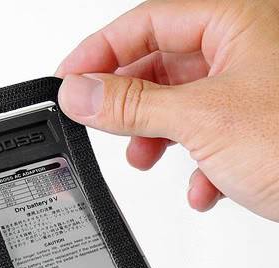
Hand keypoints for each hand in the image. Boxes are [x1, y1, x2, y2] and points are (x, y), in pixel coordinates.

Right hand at [56, 0, 278, 220]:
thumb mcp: (202, 119)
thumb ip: (133, 104)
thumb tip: (79, 93)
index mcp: (235, 21)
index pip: (145, 22)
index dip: (99, 51)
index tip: (68, 78)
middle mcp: (244, 50)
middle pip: (161, 65)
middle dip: (128, 102)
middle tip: (99, 122)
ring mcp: (250, 91)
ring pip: (181, 105)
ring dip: (157, 137)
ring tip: (145, 159)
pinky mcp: (257, 129)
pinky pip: (209, 137)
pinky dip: (196, 165)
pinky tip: (202, 187)